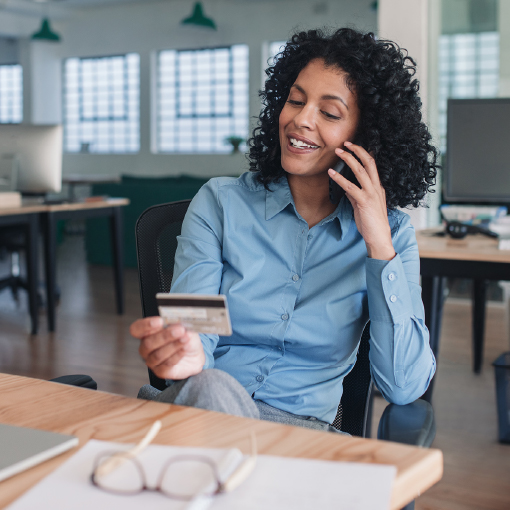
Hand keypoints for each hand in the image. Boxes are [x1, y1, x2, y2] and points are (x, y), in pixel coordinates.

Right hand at [130, 317, 204, 379]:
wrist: (195, 353)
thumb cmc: (184, 337)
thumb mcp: (183, 326)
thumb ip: (177, 324)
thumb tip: (177, 324)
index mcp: (146, 333)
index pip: (136, 329)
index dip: (145, 325)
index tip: (159, 321)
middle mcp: (146, 348)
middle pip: (148, 343)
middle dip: (165, 336)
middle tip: (179, 330)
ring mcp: (152, 361)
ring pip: (158, 355)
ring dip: (174, 345)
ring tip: (185, 338)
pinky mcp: (161, 371)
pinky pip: (167, 365)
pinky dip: (178, 355)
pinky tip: (185, 348)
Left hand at [328, 141, 395, 260]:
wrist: (379, 237)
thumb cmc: (371, 223)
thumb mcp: (362, 205)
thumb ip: (356, 194)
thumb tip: (347, 187)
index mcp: (377, 187)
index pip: (372, 164)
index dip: (363, 153)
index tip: (352, 146)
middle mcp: (376, 187)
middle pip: (369, 162)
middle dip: (357, 150)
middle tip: (345, 143)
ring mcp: (371, 194)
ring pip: (360, 170)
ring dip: (348, 159)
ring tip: (338, 152)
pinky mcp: (364, 202)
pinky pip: (351, 187)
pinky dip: (340, 178)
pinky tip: (331, 173)